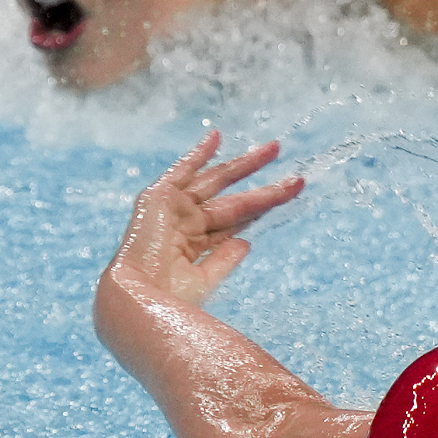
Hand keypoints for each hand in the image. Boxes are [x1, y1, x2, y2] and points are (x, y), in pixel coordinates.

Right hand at [106, 131, 303, 305]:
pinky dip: (198, 154)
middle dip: (265, 190)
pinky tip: (217, 136)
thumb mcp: (207, 278)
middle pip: (234, 201)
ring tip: (276, 149)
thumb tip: (246, 243)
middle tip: (297, 178)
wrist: (140, 300)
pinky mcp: (158, 198)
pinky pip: (181, 171)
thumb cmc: (170, 301)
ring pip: (217, 182)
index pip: (235, 223)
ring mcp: (172, 210)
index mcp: (193, 247)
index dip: (262, 209)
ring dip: (246, 165)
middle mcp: (183, 225)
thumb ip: (224, 259)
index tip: (289, 195)